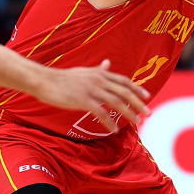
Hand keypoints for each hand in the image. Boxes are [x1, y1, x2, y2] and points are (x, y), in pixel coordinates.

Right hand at [35, 59, 150, 132]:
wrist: (45, 80)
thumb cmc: (63, 78)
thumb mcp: (84, 71)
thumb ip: (98, 70)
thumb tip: (108, 63)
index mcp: (100, 73)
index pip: (123, 80)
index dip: (136, 88)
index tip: (147, 96)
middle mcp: (99, 80)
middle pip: (124, 92)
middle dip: (138, 103)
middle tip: (147, 113)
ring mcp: (91, 89)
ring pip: (116, 102)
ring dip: (128, 113)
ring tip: (136, 122)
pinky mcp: (83, 100)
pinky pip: (100, 112)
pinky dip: (109, 122)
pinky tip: (114, 129)